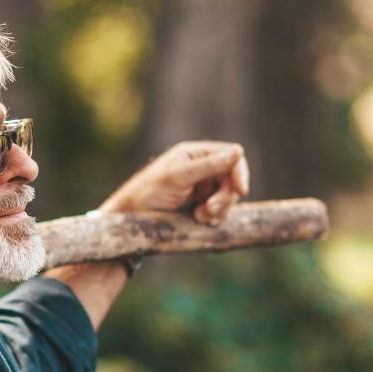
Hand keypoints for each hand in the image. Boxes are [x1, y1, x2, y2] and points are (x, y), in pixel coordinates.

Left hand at [97, 141, 249, 225]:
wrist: (132, 218)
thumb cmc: (149, 191)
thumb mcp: (178, 176)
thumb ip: (208, 165)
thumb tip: (238, 151)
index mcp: (196, 154)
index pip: (231, 157)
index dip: (239, 173)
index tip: (240, 190)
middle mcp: (203, 168)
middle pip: (233, 181)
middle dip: (225, 197)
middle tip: (209, 210)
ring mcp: (204, 188)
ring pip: (229, 198)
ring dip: (219, 210)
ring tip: (199, 217)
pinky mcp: (202, 206)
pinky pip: (221, 212)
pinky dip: (215, 218)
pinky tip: (199, 220)